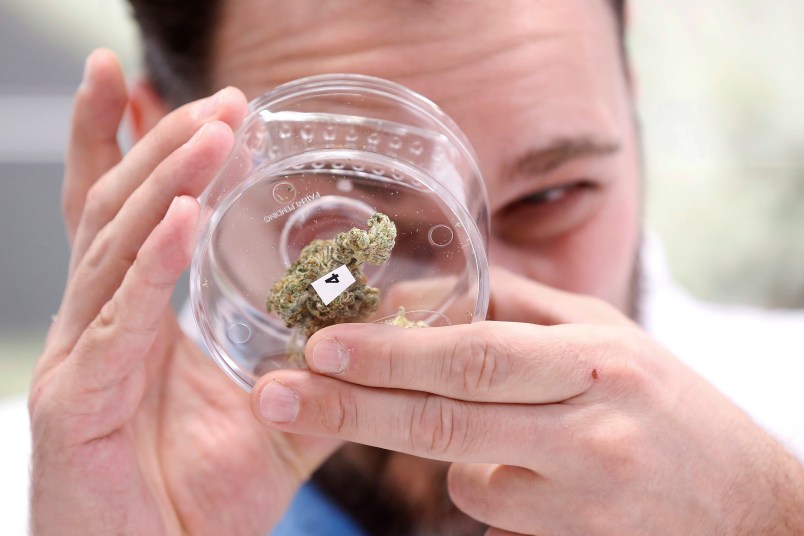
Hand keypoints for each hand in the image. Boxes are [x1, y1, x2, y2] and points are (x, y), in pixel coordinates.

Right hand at [29, 50, 340, 534]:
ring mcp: (83, 358)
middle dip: (165, 145)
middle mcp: (102, 323)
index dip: (132, 145)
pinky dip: (148, 267)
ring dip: (164, 182)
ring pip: (113, 246)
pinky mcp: (76, 403)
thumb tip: (396, 321)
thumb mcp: (279, 420)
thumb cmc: (199, 498)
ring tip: (214, 135)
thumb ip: (331, 370)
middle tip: (224, 102)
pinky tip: (178, 220)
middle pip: (117, 208)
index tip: (174, 92)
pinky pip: (117, 322)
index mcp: (139, 318)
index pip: (125, 213)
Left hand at [252, 268, 803, 534]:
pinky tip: (518, 458)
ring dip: (421, 440)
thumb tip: (436, 286)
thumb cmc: (661, 398)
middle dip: (351, 408)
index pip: (476, 354)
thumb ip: (521, 307)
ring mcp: (581, 488)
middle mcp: (589, 423)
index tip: (322, 345)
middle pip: (448, 418)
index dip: (393, 353)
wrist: (740, 497)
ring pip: (461, 472)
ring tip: (402, 408)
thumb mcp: (602, 333)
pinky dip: (477, 476)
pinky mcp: (569, 533)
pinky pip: (487, 501)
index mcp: (595, 357)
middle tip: (274, 393)